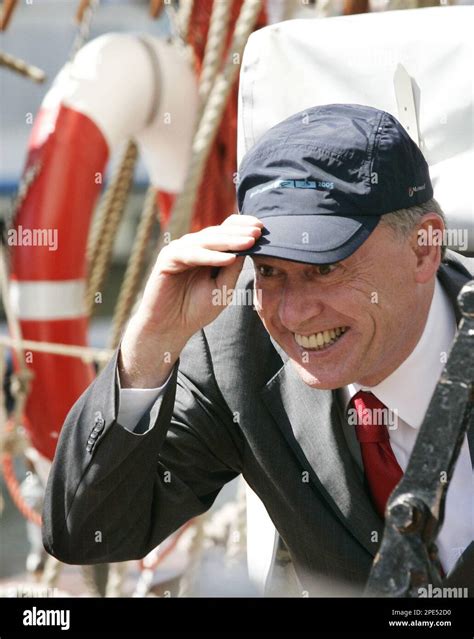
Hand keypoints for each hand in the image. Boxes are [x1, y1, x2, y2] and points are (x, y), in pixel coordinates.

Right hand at [119, 214, 261, 387]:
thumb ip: (232, 269)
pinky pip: (192, 254)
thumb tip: (249, 246)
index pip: (225, 230)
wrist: (170, 328)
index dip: (242, 226)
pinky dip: (211, 256)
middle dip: (240, 232)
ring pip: (207, 240)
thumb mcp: (222, 288)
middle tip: (259, 232)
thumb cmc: (195, 310)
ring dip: (230, 241)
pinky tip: (229, 258)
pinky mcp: (168, 258)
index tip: (262, 227)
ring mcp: (179, 250)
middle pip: (218, 232)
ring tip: (249, 242)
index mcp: (206, 250)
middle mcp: (192, 246)